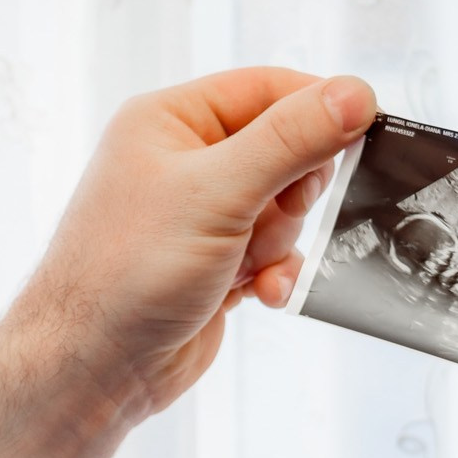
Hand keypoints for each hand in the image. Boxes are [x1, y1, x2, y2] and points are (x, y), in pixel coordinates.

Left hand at [8, 68, 376, 422]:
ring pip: (284, 209)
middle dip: (290, 195)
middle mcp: (182, 160)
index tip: (364, 132)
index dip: (318, 109)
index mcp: (170, 120)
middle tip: (264, 219)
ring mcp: (198, 214)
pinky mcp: (213, 262)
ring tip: (242, 264)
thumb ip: (291, 141)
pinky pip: (272, 252)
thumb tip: (356, 93)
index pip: (268, 89)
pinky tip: (257, 294)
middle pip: (286, 151)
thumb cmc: (130, 272)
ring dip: (277, 242)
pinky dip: (273, 273)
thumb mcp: (219, 193)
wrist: (93, 368)